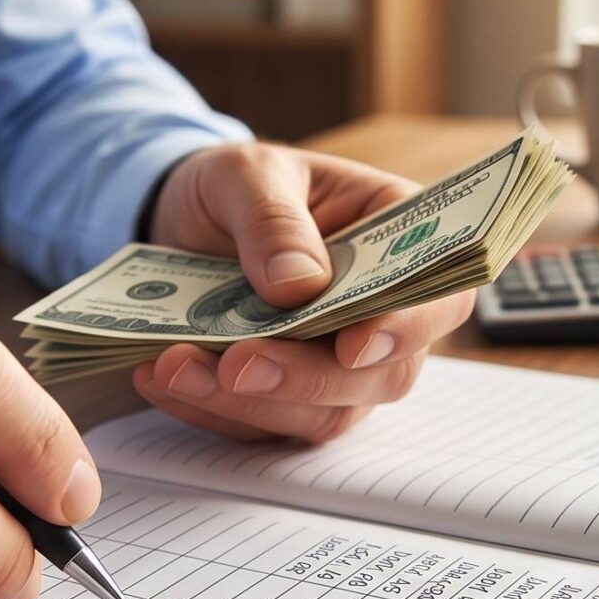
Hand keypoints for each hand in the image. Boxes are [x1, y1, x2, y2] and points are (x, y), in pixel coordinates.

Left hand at [135, 142, 473, 441]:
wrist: (183, 218)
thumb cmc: (239, 186)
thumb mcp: (247, 173)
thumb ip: (273, 219)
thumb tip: (299, 285)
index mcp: (399, 239)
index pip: (437, 294)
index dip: (407, 327)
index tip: (354, 347)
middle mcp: (383, 313)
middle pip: (382, 374)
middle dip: (307, 379)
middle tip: (237, 366)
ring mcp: (339, 365)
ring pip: (322, 413)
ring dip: (247, 403)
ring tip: (174, 367)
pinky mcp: (287, 398)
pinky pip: (261, 425)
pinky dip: (210, 409)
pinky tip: (161, 376)